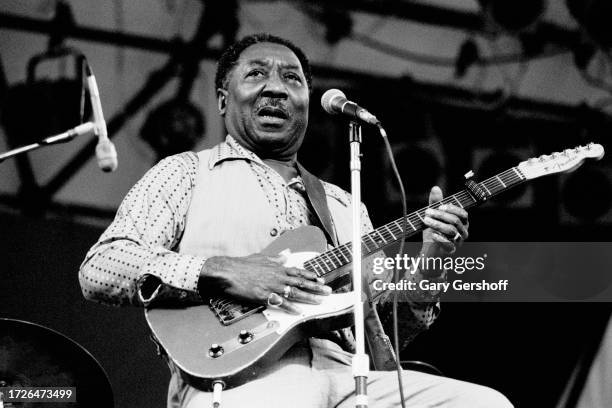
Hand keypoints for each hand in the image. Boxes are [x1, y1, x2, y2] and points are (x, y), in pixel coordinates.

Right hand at [201, 253, 331, 313]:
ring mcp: (271, 286)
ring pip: (294, 293)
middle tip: (328, 291)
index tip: (321, 280)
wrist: (228, 271)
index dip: (311, 276)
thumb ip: (276, 258)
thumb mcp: (261, 257)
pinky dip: (290, 308)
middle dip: (316, 288)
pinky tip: (298, 311)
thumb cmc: (242, 265)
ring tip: (319, 301)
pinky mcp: (263, 296)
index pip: (299, 272)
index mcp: (277, 267)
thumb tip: (286, 254)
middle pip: (301, 282)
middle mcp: (277, 276)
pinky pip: (280, 303)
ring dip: (308, 298)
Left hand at [422, 186, 468, 254]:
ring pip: (451, 231)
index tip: (440, 206)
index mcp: (462, 223)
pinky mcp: (451, 251)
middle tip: (427, 212)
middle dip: (440, 215)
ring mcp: (458, 242)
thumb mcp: (435, 215)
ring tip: (425, 220)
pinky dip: (440, 238)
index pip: (463, 214)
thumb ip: (436, 203)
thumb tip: (436, 188)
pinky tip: (432, 234)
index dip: (453, 209)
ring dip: (437, 224)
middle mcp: (463, 232)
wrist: (431, 249)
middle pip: (455, 221)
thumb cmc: (436, 230)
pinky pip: (448, 244)